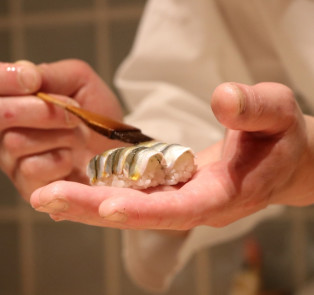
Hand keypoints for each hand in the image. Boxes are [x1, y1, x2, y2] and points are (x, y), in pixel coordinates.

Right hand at [0, 60, 123, 199]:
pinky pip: (33, 169)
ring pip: (17, 142)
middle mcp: (6, 130)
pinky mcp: (29, 186)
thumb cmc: (97, 113)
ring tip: (80, 135)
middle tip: (73, 111)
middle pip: (0, 115)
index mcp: (15, 100)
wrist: (118, 145)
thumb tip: (25, 73)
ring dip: (60, 135)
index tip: (32, 79)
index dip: (5, 79)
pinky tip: (72, 158)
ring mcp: (14, 160)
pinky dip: (60, 160)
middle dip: (41, 110)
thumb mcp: (81, 82)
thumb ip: (52, 74)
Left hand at [29, 82, 313, 228]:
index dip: (144, 209)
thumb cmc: (282, 136)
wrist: (284, 157)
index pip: (181, 208)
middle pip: (143, 213)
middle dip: (95, 209)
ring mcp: (184, 198)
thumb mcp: (279, 113)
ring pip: (135, 206)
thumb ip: (253, 109)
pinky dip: (106, 192)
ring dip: (91, 203)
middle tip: (46, 198)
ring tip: (48, 195)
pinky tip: (77, 187)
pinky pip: (137, 194)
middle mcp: (199, 204)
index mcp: (225, 193)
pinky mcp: (176, 188)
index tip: (103, 205)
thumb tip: (223, 99)